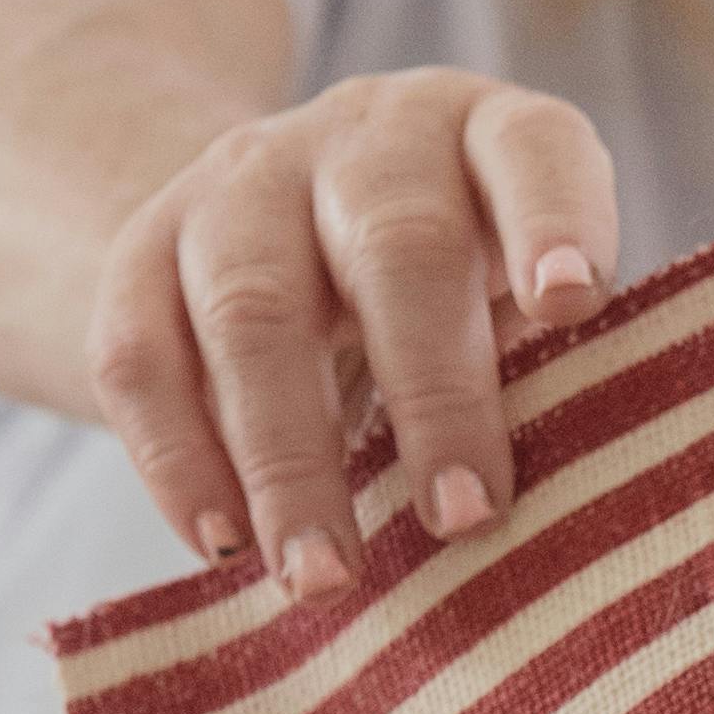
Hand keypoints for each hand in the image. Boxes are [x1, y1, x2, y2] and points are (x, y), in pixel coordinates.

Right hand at [86, 69, 621, 595]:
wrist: (279, 223)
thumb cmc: (455, 296)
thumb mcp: (513, 295)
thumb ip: (547, 363)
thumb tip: (574, 512)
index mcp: (483, 137)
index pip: (529, 149)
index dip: (553, 220)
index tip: (571, 302)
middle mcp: (364, 141)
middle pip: (394, 245)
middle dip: (433, 390)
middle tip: (462, 517)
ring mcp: (243, 184)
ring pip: (252, 310)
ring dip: (289, 459)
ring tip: (322, 576)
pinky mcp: (144, 249)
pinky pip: (139, 355)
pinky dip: (179, 460)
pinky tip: (224, 545)